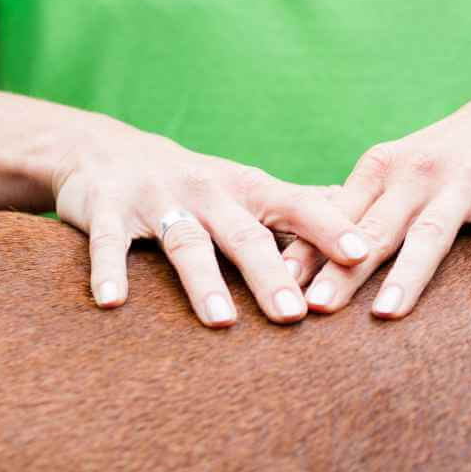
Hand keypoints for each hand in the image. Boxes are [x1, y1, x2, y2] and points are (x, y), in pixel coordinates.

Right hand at [54, 117, 371, 326]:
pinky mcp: (107, 210)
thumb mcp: (250, 187)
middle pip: (245, 235)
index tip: (361, 256)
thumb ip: (302, 204)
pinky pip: (109, 243)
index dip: (330, 229)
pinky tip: (113, 303)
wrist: (106, 150)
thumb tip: (364, 215)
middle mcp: (209, 191)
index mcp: (249, 188)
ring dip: (204, 282)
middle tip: (294, 315)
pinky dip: (110, 270)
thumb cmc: (198, 183)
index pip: (298, 207)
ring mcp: (158, 199)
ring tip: (222, 321)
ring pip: (186, 242)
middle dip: (271, 274)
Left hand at [282, 71, 470, 318]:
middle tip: (315, 308)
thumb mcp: (408, 169)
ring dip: (408, 273)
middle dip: (343, 269)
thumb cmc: (459, 149)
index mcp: (386, 168)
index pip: (339, 217)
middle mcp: (420, 172)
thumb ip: (367, 209)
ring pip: (432, 231)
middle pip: (376, 229)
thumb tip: (311, 259)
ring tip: (385, 313)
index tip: (279, 287)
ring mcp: (468, 180)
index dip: (308, 252)